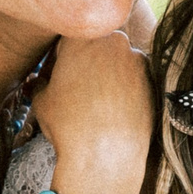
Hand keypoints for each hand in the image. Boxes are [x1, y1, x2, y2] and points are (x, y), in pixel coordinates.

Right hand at [29, 30, 153, 189]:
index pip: (68, 39)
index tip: (55, 75)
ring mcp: (137, 60)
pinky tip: (115, 110)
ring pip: (118, 61)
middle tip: (76, 88)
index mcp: (82, 38)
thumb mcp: (42, 101)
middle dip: (86, 63)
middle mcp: (113, 41)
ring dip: (108, 75)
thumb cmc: (70, 125)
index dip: (59, 59)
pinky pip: (135, 79)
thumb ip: (41, 83)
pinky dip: (126, 89)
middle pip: (96, 46)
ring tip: (96, 103)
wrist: (105, 156)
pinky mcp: (153, 80)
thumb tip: (39, 83)